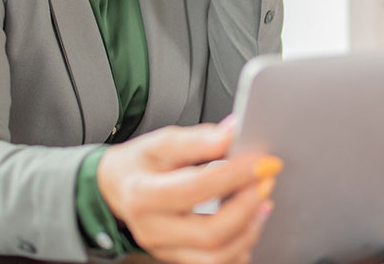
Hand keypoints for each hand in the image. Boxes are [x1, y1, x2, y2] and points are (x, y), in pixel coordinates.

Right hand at [97, 121, 281, 263]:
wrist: (118, 187)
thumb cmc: (142, 163)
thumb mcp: (162, 142)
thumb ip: (198, 139)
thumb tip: (232, 133)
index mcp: (144, 195)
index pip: (197, 188)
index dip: (235, 174)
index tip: (261, 160)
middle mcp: (152, 229)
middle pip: (210, 234)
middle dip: (247, 207)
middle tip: (265, 181)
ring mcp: (164, 249)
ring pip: (216, 257)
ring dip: (249, 230)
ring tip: (262, 202)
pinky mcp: (178, 258)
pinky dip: (240, 246)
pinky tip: (249, 222)